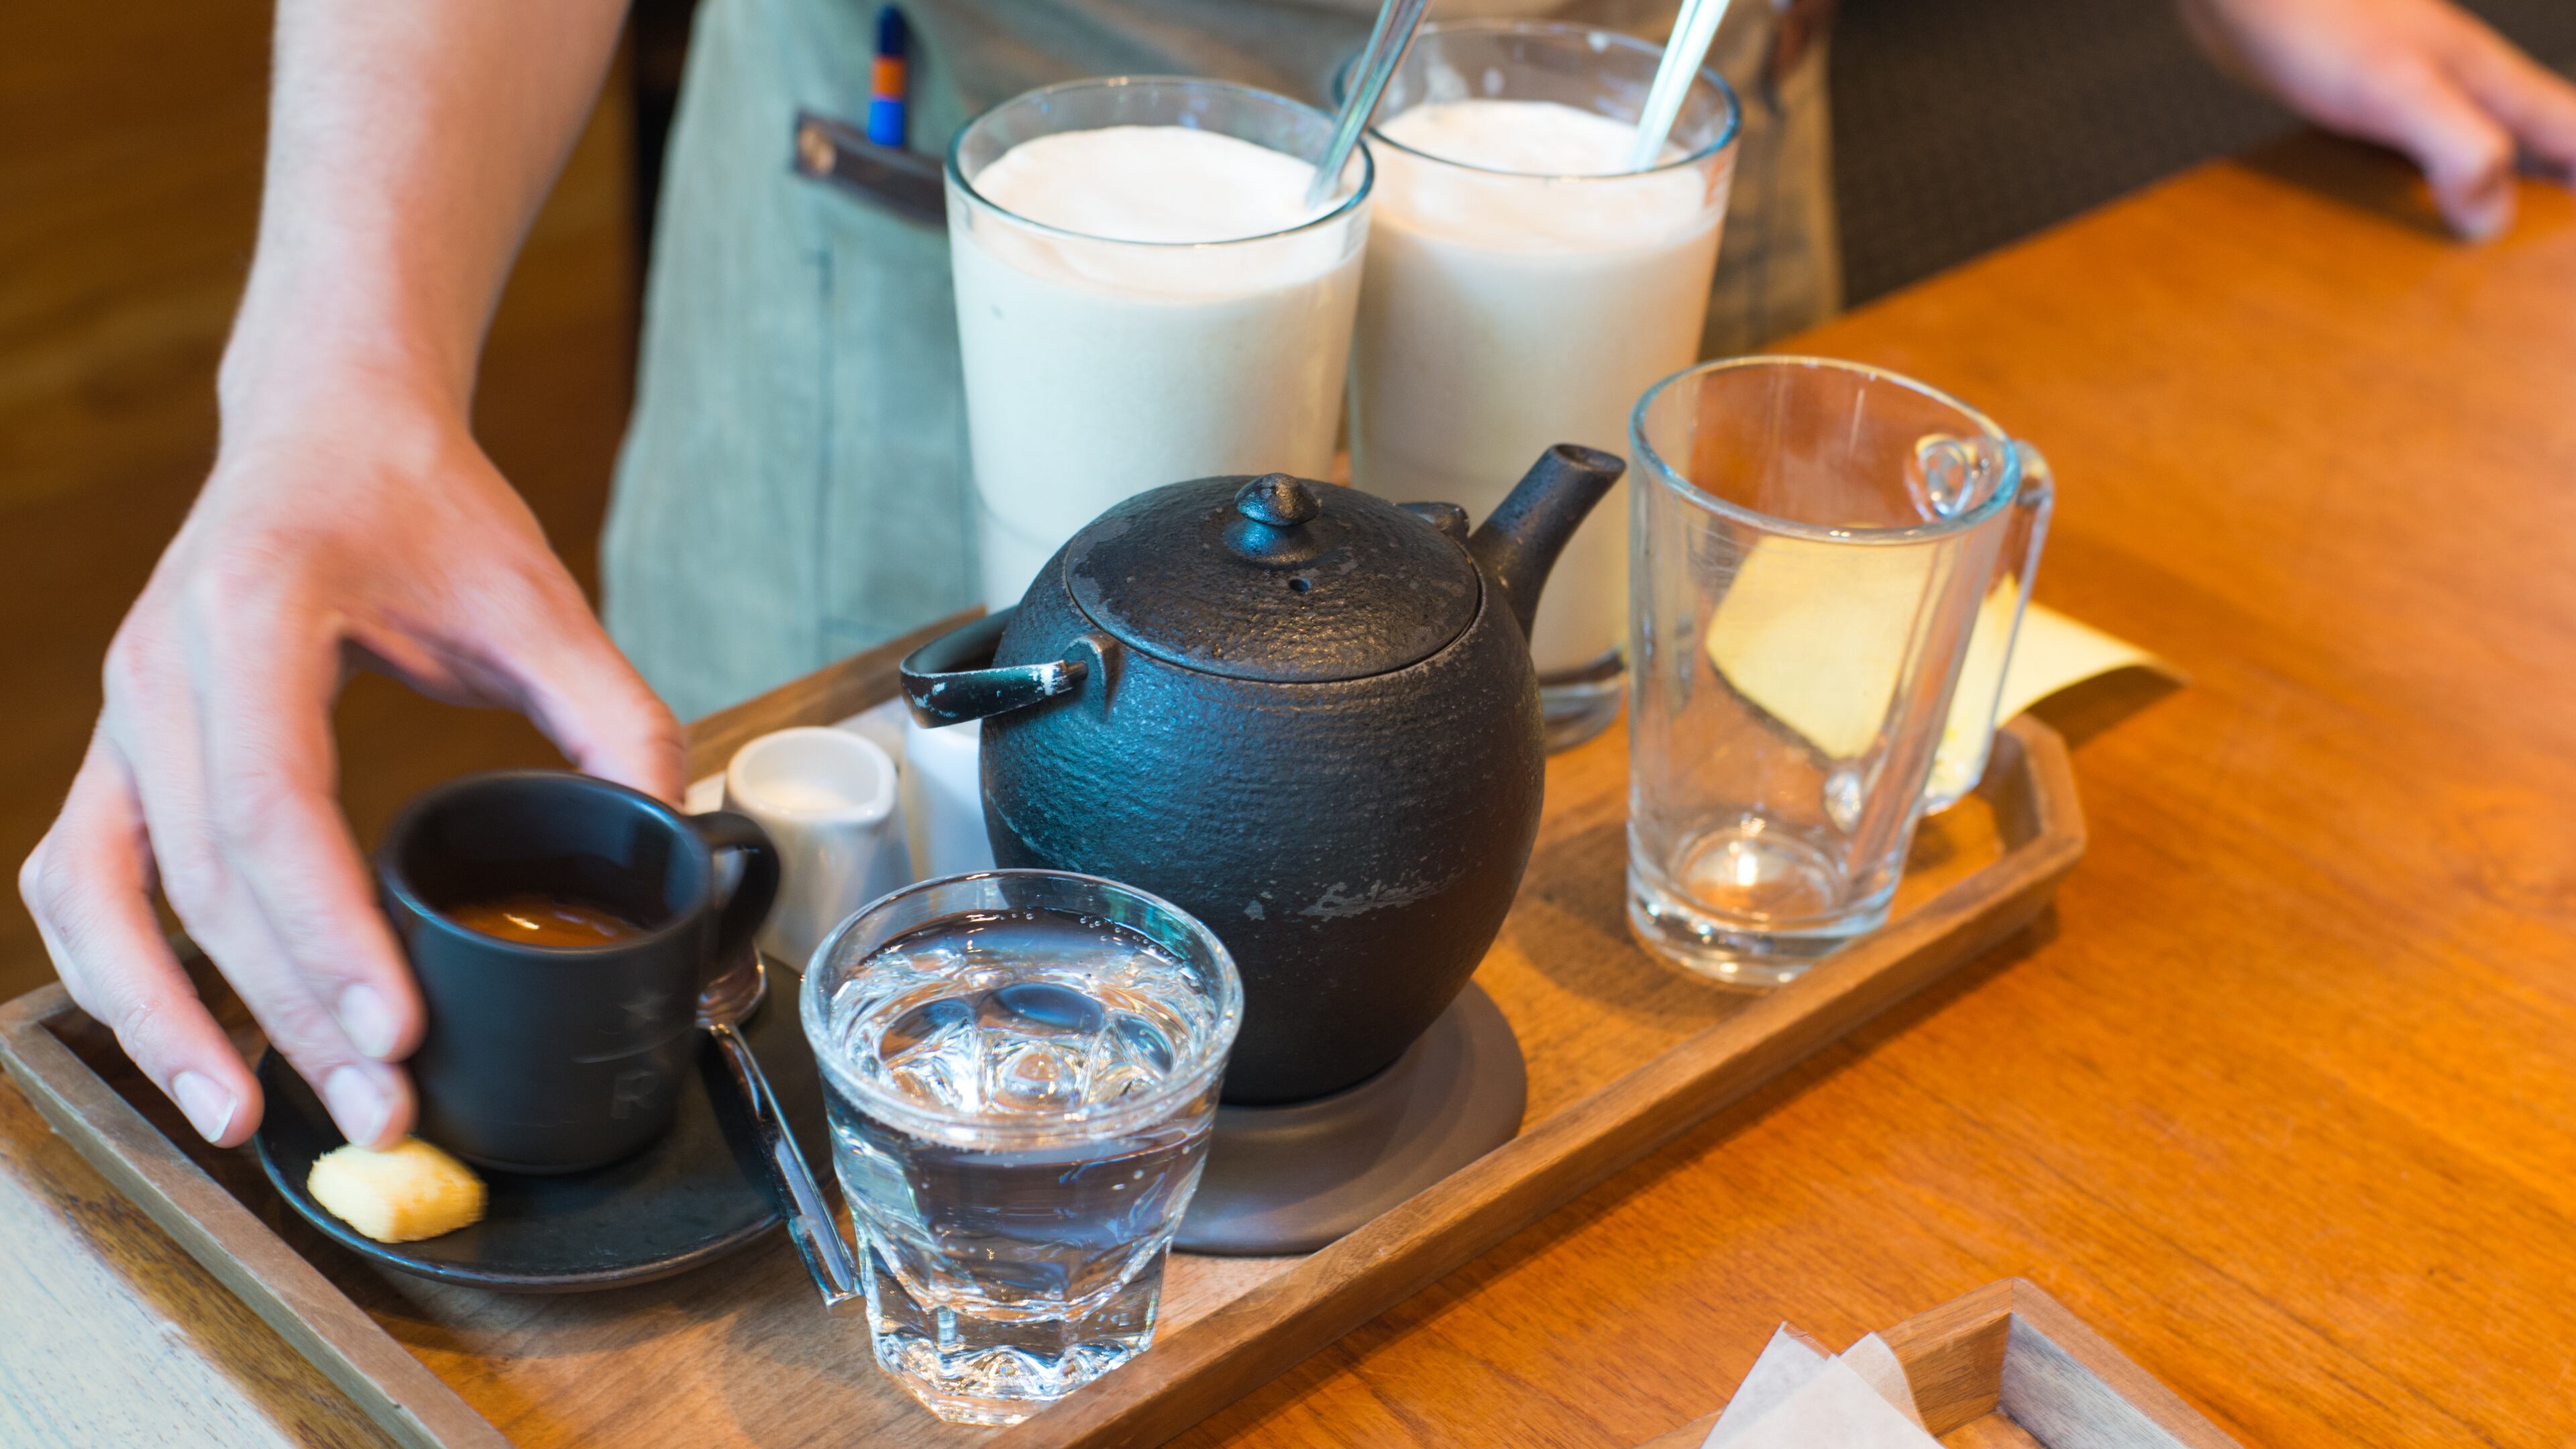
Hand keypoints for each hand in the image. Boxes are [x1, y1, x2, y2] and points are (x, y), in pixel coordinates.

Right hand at [18, 388, 681, 1148]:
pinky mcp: (117, 751)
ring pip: (104, 897)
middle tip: (380, 1111)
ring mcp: (119, 713)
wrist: (329, 424)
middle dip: (288, 1010)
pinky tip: (187, 1049)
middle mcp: (159, 668)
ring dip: (167, 1022)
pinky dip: (120, 976)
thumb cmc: (423, 504)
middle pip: (204, 876)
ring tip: (248, 1121)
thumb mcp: (537, 594)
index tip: (397, 1026)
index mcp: (255, 613)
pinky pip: (82, 882)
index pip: (270, 804)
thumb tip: (673, 836)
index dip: (326, 932)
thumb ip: (616, 713)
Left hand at [2180, 0, 2575, 236]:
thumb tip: (2494, 216)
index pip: (2567, 132)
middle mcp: (2462, 86)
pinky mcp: (2365, 102)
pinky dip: (2423, 184)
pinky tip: (2402, 206)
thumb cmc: (2317, 24)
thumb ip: (2459, 146)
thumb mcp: (2399, 91)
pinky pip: (2414, 152)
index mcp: (2487, 82)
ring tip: (2482, 240)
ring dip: (2491, 187)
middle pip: (2533, 140)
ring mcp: (2415, 91)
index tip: (2568, 234)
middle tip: (2538, 243)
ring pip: (2476, 144)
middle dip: (2549, 187)